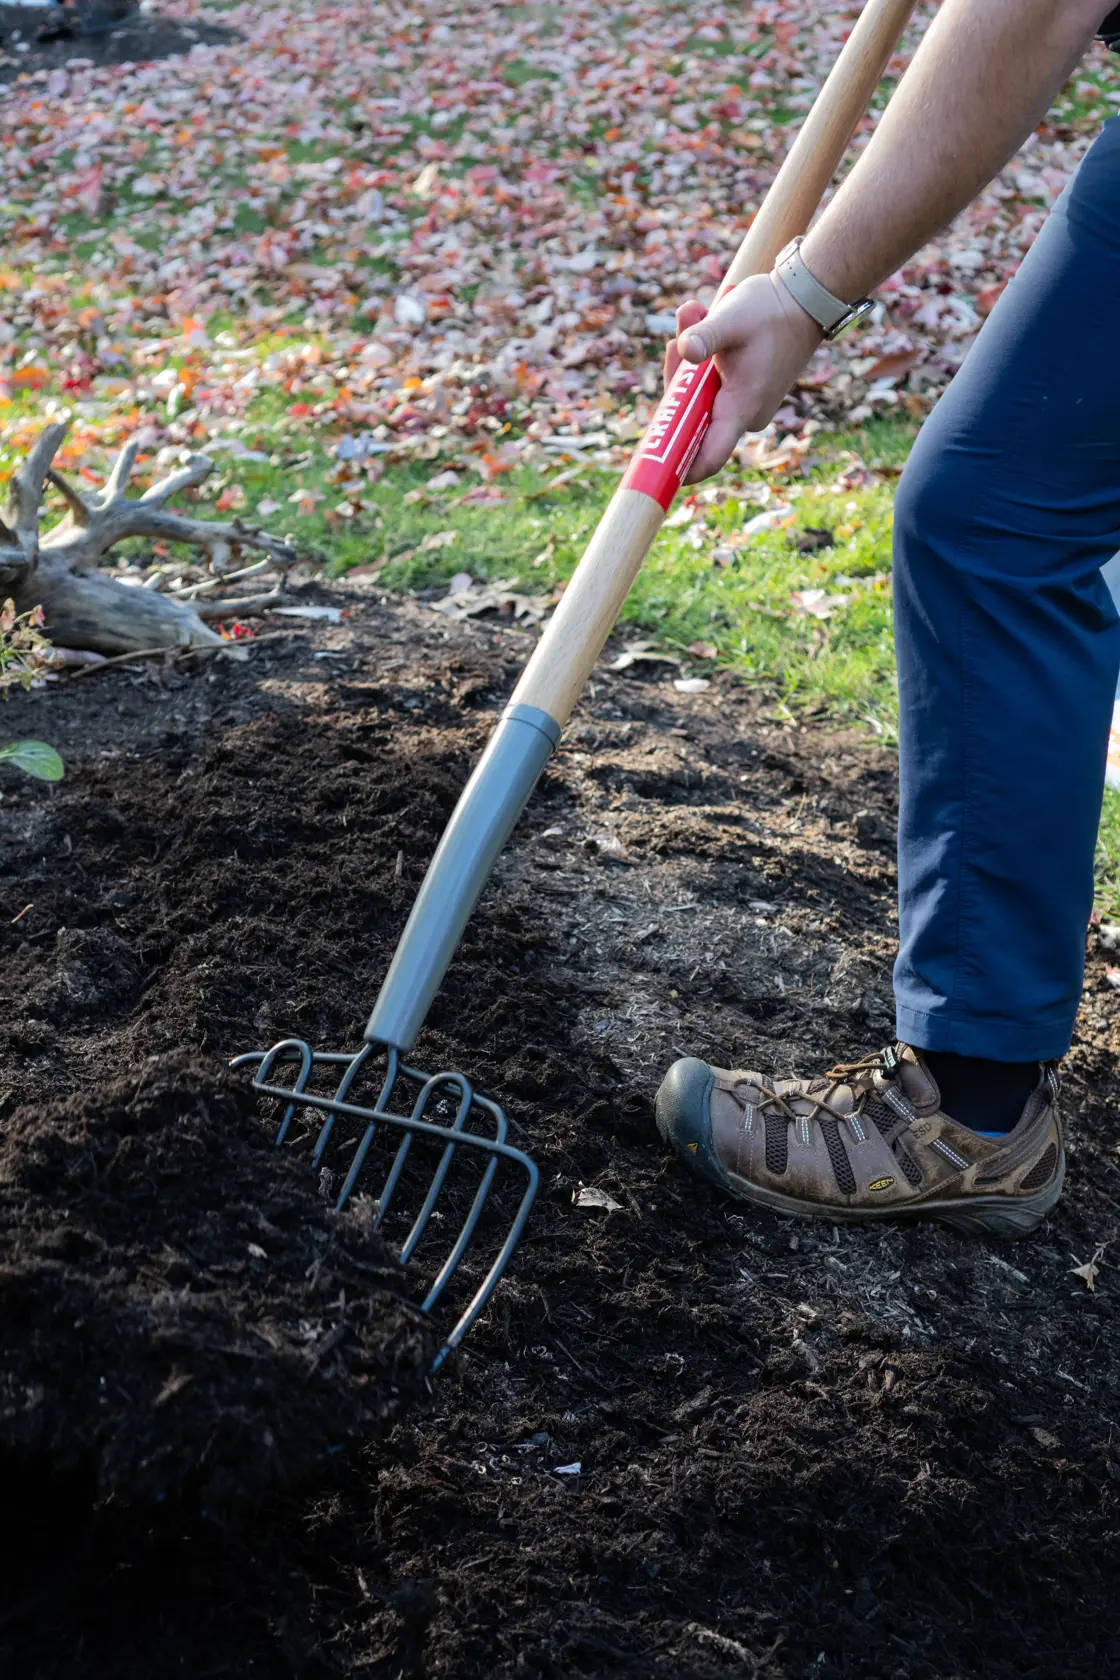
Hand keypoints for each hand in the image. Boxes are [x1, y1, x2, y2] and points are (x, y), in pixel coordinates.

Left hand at [662, 272, 823, 482]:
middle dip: (675, 385)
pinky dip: (699, 363)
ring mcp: (744, 406)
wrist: (805, 297)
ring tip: (694, 315)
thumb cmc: (771, 310)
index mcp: (741, 410)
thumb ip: (705, 335)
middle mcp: (743, 416)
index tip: (651, 461)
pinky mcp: (744, 392)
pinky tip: (700, 322)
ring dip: (686, 365)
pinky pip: (710, 388)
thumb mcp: (732, 318)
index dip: (678, 467)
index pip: (707, 459)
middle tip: (677, 342)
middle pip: (692, 420)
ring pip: (698, 399)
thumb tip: (683, 349)